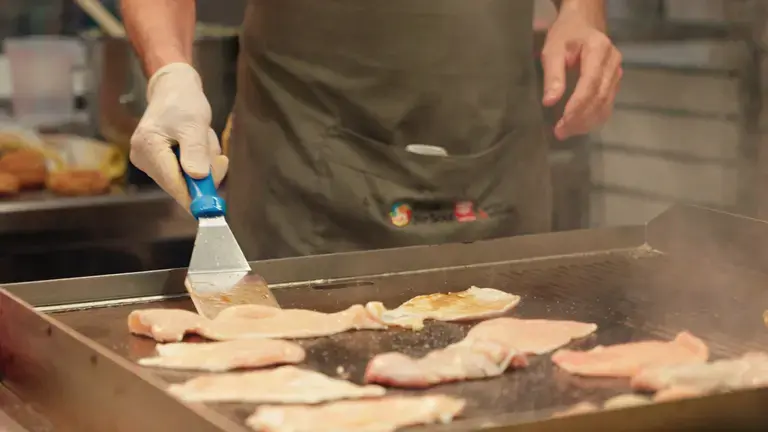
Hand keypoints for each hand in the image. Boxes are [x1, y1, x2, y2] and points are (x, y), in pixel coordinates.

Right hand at [130, 63, 228, 208]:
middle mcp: (143, 159)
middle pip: (180, 185)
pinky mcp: (158, 163)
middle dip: (204, 175)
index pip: (173, 183)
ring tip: (204, 141)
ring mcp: (149, 162)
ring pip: (186, 180)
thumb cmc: (184, 102)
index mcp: (148, 147)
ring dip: (203, 166)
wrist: (174, 89)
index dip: (195, 197)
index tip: (215, 208)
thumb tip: (197, 178)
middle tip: (220, 158)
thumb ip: (195, 150)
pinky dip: (198, 163)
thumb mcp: (195, 123)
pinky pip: (185, 173)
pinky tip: (198, 145)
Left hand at [541, 9, 621, 139]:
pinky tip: (578, 126)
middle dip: (580, 119)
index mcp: (598, 51)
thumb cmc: (565, 36)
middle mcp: (613, 63)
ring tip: (566, 132)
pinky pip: (607, 105)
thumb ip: (552, 75)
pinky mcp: (615, 83)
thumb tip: (549, 102)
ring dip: (586, 123)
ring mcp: (617, 74)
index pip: (590, 84)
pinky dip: (593, 119)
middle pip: (599, 98)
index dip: (577, 106)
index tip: (563, 122)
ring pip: (605, 105)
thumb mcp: (552, 50)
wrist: (583, 25)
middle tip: (560, 132)